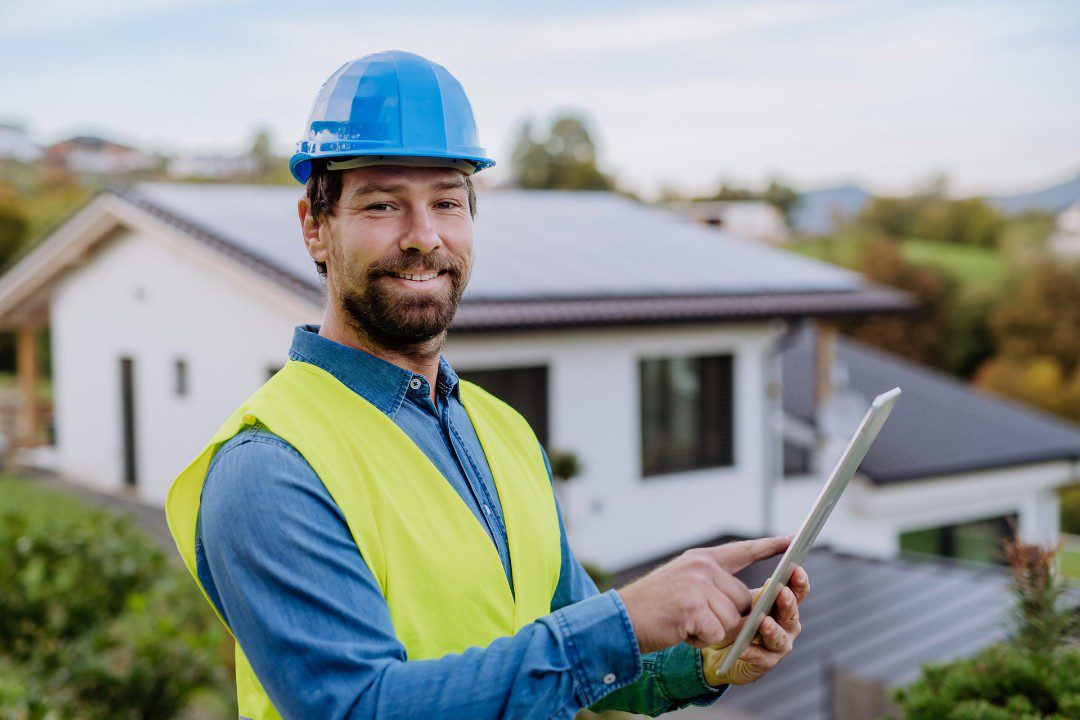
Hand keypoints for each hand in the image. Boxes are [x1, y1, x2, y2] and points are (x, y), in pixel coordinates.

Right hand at [616, 535, 791, 654]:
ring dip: (713, 631)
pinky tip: (682, 631)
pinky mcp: (694, 607)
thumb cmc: (652, 607)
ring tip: (685, 623)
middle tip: (695, 619)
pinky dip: (702, 640)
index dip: (769, 546)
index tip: (792, 541)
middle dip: (727, 618)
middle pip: (742, 600)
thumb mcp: (683, 583)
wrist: (620, 619)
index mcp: (701, 559)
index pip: (742, 551)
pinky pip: (718, 634)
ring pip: (733, 620)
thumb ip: (712, 585)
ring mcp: (699, 586)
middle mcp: (703, 567)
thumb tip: (749, 603)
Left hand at [700, 565, 808, 685]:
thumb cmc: (737, 617)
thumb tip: (769, 574)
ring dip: (773, 629)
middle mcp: (787, 624)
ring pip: (780, 638)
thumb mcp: (745, 597)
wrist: (720, 647)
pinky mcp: (766, 662)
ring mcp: (779, 645)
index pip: (797, 590)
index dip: (799, 580)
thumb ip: (760, 587)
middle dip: (788, 602)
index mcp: (784, 603)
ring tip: (764, 622)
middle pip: (792, 613)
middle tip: (782, 592)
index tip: (796, 567)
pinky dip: (752, 651)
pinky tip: (743, 647)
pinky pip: (760, 657)